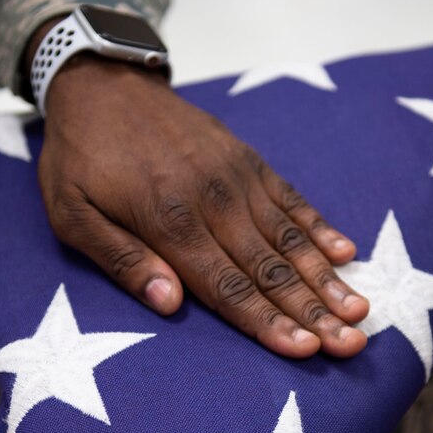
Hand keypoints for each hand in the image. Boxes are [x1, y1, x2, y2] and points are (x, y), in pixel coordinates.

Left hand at [32, 42, 368, 358]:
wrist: (99, 81)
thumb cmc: (78, 158)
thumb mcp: (72, 215)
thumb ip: (121, 260)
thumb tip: (168, 304)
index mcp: (169, 222)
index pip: (228, 287)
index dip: (268, 323)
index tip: (306, 351)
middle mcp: (213, 201)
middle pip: (271, 269)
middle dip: (314, 311)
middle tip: (353, 344)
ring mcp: (236, 177)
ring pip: (290, 238)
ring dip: (327, 279)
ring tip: (360, 311)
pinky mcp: (247, 159)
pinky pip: (291, 198)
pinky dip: (319, 227)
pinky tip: (347, 254)